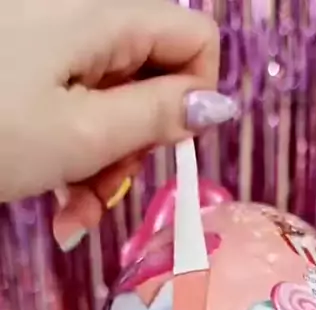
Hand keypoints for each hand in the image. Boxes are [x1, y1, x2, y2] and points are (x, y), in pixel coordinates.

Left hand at [0, 0, 233, 246]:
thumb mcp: (83, 136)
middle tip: (105, 192)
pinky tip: (58, 202)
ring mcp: (49, 43)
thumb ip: (159, 117)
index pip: (195, 38)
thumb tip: (219, 104)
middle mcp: (81, 18)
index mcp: (103, 17)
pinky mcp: (26, 65)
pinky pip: (74, 105)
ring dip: (104, 165)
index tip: (164, 148)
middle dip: (137, 145)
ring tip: (75, 213)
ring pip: (112, 101)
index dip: (195, 98)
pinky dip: (73, 154)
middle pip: (152, 76)